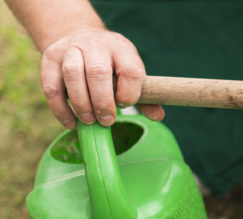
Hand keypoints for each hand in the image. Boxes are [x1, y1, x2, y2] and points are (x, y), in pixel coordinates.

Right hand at [40, 27, 163, 128]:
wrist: (83, 38)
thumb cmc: (114, 65)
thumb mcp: (132, 74)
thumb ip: (145, 97)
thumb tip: (158, 116)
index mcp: (122, 49)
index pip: (130, 71)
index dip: (129, 93)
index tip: (125, 104)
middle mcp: (96, 45)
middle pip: (98, 73)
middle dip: (103, 102)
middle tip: (107, 121)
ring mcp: (71, 48)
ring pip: (72, 75)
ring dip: (81, 104)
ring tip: (89, 121)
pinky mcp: (50, 57)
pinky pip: (51, 85)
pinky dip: (60, 108)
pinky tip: (71, 122)